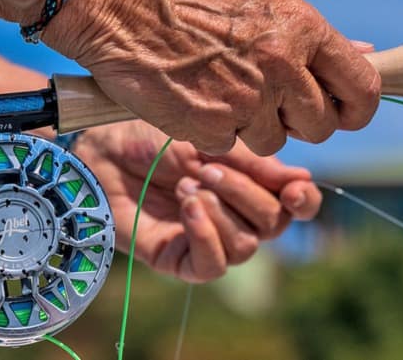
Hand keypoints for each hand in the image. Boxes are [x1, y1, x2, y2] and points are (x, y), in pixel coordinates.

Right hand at [34, 0, 380, 155]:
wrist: (120, 8)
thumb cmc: (191, 0)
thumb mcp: (264, 3)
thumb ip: (313, 38)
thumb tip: (365, 55)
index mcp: (302, 30)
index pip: (362, 87)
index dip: (356, 107)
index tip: (343, 111)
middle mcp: (282, 66)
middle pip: (321, 125)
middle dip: (300, 120)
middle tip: (271, 100)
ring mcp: (247, 100)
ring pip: (274, 141)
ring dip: (254, 124)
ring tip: (223, 88)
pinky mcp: (212, 126)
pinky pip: (231, 144)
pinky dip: (216, 129)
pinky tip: (197, 96)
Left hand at [71, 121, 321, 282]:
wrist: (99, 149)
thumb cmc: (151, 136)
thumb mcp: (209, 140)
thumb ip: (254, 163)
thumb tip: (302, 180)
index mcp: (249, 184)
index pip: (295, 206)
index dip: (302, 201)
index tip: (293, 188)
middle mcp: (235, 215)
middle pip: (272, 224)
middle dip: (245, 194)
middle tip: (207, 169)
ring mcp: (207, 239)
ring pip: (245, 246)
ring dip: (221, 211)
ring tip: (187, 185)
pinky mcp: (179, 260)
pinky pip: (213, 265)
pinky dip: (206, 236)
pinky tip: (188, 208)